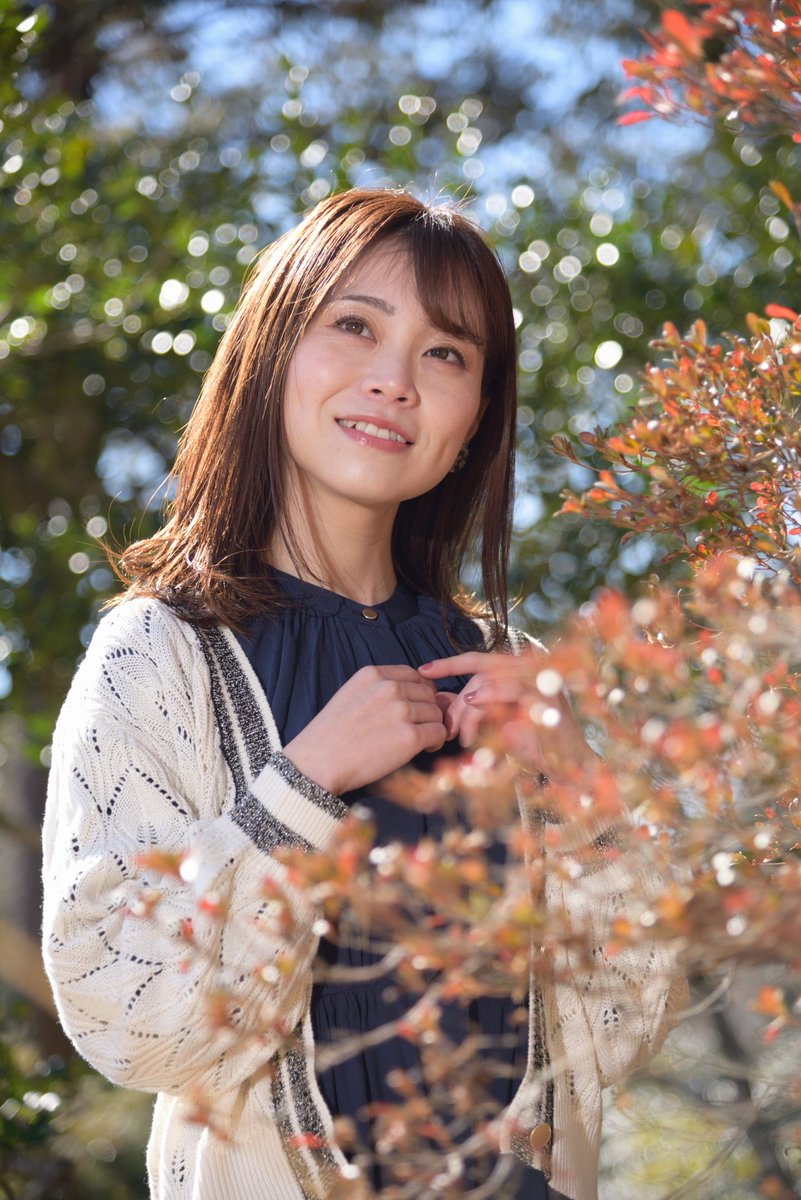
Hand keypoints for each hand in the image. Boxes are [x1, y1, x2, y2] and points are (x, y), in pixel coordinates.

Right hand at [283, 665, 446, 795]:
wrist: (318, 763)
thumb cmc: (331, 735)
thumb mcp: (350, 695)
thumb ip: (378, 689)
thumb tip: (411, 694)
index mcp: (373, 674)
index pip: (414, 675)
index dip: (418, 693)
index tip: (413, 708)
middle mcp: (389, 688)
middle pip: (428, 693)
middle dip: (426, 710)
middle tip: (418, 727)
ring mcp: (401, 711)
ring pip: (436, 713)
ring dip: (431, 726)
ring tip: (420, 740)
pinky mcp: (410, 736)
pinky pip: (439, 732)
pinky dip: (435, 742)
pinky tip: (425, 748)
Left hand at [419, 651, 591, 780]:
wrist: (568, 767)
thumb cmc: (531, 744)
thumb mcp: (498, 721)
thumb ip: (476, 707)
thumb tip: (443, 704)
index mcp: (520, 671)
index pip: (481, 659)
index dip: (451, 663)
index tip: (423, 670)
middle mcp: (533, 669)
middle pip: (483, 670)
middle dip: (459, 699)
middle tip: (446, 728)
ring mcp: (542, 681)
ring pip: (492, 680)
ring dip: (470, 708)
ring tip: (461, 735)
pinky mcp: (548, 698)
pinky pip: (510, 692)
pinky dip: (488, 700)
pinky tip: (472, 715)